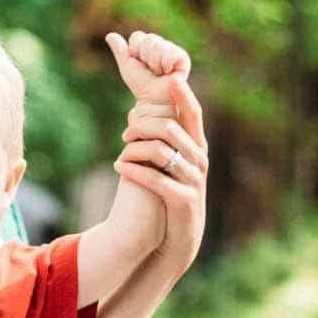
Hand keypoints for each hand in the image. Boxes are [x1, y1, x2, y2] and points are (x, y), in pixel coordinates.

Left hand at [105, 30, 207, 272]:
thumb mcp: (170, 165)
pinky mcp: (183, 200)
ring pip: (161, 151)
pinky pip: (156, 179)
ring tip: (121, 153)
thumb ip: (162, 140)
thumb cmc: (170, 195)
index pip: (193, 113)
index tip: (170, 79)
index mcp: (197, 147)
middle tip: (125, 133)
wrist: (178, 238)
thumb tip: (136, 112)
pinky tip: (118, 166)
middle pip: (170, 128)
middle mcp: (199, 160)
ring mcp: (194, 180)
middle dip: (143, 126)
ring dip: (135, 149)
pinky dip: (134, 170)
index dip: (183, 94)